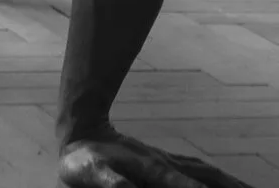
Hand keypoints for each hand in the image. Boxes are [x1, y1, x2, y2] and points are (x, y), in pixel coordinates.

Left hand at [58, 130, 255, 187]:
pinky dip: (217, 178)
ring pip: (206, 173)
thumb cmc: (83, 159)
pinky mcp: (163, 163)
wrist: (81, 130)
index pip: (184, 184)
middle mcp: (165, 164)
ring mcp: (166, 161)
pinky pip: (198, 170)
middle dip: (230, 186)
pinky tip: (223, 182)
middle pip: (206, 177)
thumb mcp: (92, 172)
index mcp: (151, 169)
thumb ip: (111, 182)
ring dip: (229, 183)